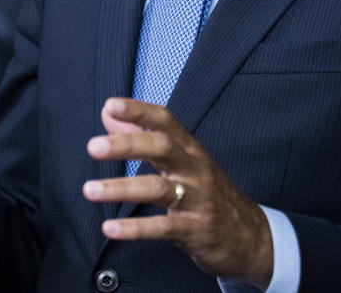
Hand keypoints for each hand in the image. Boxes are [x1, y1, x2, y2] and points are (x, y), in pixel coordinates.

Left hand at [81, 98, 273, 287]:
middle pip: (162, 148)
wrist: (250, 236)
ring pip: (159, 189)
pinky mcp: (195, 229)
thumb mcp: (180, 161)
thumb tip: (109, 114)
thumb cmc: (207, 194)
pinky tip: (110, 228)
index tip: (111, 104)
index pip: (165, 121)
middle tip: (93, 146)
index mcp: (189, 149)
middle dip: (127, 145)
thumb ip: (142, 137)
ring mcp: (197, 199)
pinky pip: (163, 227)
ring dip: (122, 188)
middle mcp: (194, 169)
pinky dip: (135, 228)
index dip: (139, 111)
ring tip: (90, 190)